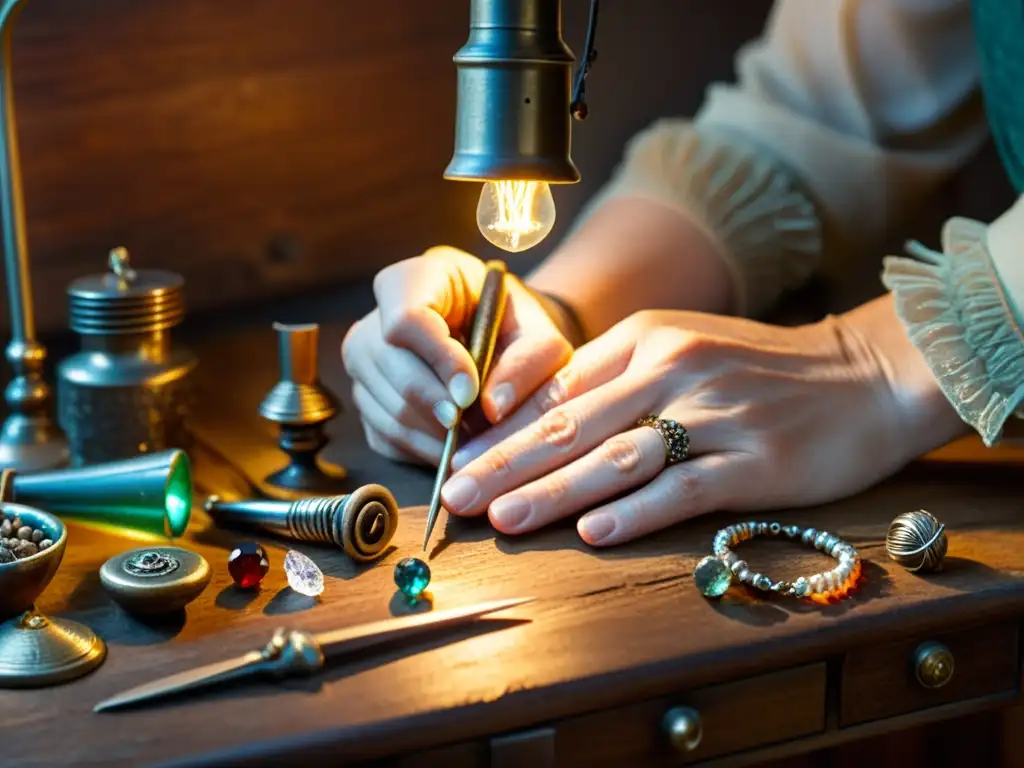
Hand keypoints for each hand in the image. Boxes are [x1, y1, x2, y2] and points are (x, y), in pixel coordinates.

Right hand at [341, 246, 573, 465]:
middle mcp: (374, 319)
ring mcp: (362, 363)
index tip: (470, 393)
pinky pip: (385, 437)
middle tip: (480, 431)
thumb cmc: (513, 328)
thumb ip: (527, 363)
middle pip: (393, 371)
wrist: (491, 337)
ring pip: (388, 410)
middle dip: (439, 408)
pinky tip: (455, 445)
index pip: (407, 320)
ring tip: (476, 441)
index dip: (437, 360)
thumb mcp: (537, 334)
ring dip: (436, 436)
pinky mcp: (364, 400)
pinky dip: (423, 450)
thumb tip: (494, 409)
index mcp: (414, 280)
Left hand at [440, 300, 950, 545]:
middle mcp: (672, 370)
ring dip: (554, 491)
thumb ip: (613, 376)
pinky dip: (634, 511)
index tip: (457, 461)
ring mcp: (713, 416)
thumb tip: (537, 417)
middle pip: (572, 424)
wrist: (861, 376)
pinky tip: (592, 532)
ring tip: (503, 518)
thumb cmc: (757, 368)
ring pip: (616, 457)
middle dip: (505, 464)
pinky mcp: (753, 462)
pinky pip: (682, 488)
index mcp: (645, 338)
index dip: (501, 430)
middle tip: (454, 497)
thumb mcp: (681, 346)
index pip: (556, 389)